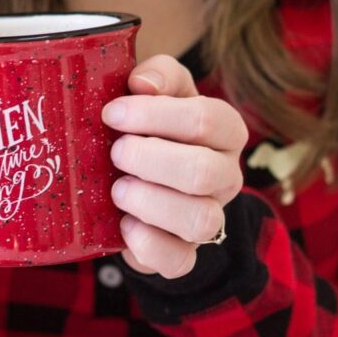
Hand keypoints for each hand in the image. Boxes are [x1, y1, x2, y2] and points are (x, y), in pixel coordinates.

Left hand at [101, 54, 248, 278]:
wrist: (139, 178)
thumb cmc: (149, 127)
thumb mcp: (156, 92)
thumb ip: (157, 75)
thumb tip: (142, 83)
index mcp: (224, 131)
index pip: (207, 119)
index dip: (154, 115)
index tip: (112, 113)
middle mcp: (226, 176)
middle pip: (203, 171)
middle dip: (149, 159)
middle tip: (114, 152)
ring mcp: (209, 218)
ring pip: (200, 220)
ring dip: (149, 201)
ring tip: (117, 189)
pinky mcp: (184, 254)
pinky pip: (177, 261)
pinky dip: (146, 244)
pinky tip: (123, 223)